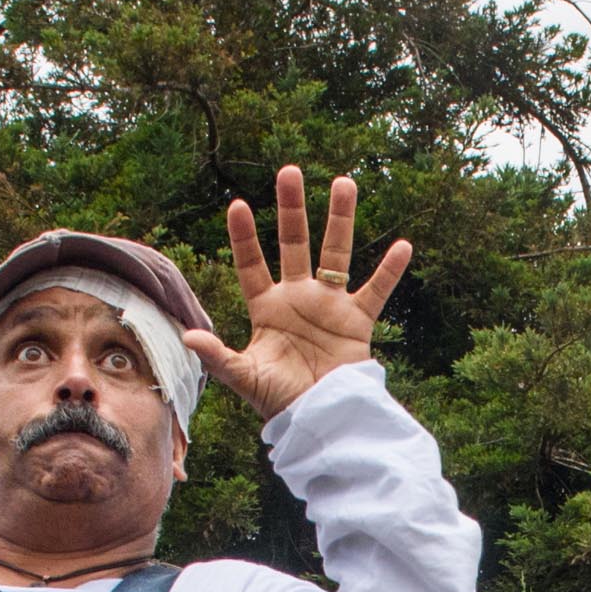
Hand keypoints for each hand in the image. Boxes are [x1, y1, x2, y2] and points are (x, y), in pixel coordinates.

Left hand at [185, 167, 412, 419]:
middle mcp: (298, 298)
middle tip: (290, 171)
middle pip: (294, 243)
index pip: (251, 264)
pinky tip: (403, 246)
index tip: (237, 204)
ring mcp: (329, 306)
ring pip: (335, 253)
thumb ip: (219, 356)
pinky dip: (389, 271)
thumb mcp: (245, 378)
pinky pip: (376, 291)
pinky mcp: (357, 321)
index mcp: (267, 308)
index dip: (244, 236)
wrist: (321, 421)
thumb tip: (188, 337)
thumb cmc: (280, 402)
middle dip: (291, 208)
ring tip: (344, 182)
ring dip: (340, 219)